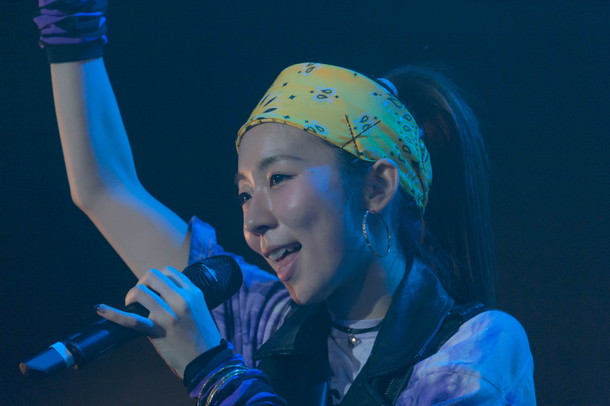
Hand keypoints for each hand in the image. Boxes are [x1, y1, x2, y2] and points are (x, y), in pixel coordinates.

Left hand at [96, 266, 221, 378]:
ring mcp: (169, 314)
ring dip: (132, 295)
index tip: (154, 291)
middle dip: (142, 283)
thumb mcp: (199, 309)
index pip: (169, 272)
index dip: (157, 280)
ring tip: (130, 305)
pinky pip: (132, 320)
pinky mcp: (158, 330)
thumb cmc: (202, 336)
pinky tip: (100, 309)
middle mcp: (182, 299)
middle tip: (139, 297)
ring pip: (141, 291)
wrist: (206, 361)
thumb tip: (161, 292)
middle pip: (152, 276)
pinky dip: (113, 313)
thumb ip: (184, 298)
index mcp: (194, 293)